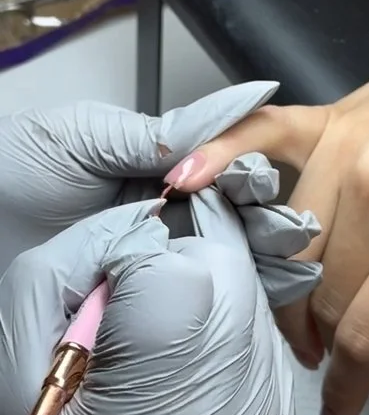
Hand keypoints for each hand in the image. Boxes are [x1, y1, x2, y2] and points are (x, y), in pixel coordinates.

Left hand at [0, 82, 275, 274]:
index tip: (267, 187)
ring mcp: (155, 253)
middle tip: (294, 234)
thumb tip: (230, 113)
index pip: (223, 166)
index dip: (250, 176)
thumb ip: (156, 134)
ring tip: (294, 270)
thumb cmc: (18, 170)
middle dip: (268, 224)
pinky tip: (259, 301)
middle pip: (234, 215)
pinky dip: (227, 296)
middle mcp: (165, 210)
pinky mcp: (141, 294)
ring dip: (260, 262)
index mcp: (159, 165)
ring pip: (223, 256)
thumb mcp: (85, 137)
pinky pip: (190, 293)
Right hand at [0, 174, 317, 414]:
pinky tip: (192, 366)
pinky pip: (269, 352)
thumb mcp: (22, 357)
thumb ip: (82, 266)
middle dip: (188, 264)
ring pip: (259, 306)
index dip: (144, 258)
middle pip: (234, 279)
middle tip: (145, 296)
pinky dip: (232, 339)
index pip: (179, 274)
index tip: (120, 278)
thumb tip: (151, 222)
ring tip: (166, 338)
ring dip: (213, 299)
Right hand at [164, 30, 368, 414]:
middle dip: (327, 340)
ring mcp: (345, 145)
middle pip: (322, 292)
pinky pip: (259, 136)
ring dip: (290, 289)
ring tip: (303, 316)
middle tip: (333, 359)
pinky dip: (217, 156)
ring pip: (289, 241)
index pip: (365, 331)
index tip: (341, 409)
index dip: (350, 383)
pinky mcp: (329, 117)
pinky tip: (184, 179)